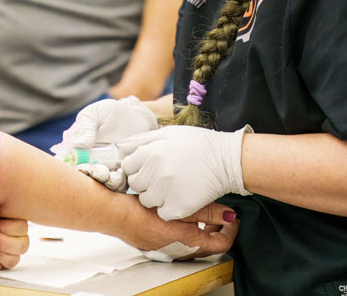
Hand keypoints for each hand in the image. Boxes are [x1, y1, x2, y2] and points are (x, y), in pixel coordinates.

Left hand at [0, 204, 29, 270]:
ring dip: (6, 244)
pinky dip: (1, 256)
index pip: (19, 212)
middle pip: (23, 231)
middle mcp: (4, 225)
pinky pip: (10, 261)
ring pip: (21, 246)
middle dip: (8, 231)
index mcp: (0, 208)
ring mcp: (2, 243)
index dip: (10, 217)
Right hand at [56, 97, 159, 191]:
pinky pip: (118, 184)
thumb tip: (78, 145)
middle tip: (92, 170)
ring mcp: (106, 169)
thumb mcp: (95, 113)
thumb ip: (85, 127)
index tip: (78, 165)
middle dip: (87, 175)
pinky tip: (119, 173)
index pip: (69, 161)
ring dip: (101, 180)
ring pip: (100, 182)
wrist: (138, 116)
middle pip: (84, 174)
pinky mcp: (122, 174)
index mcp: (78, 148)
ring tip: (106, 173)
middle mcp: (90, 161)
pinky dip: (117, 182)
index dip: (70, 167)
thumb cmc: (112, 113)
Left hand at [119, 125, 251, 220]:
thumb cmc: (198, 144)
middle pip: (135, 185)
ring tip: (170, 188)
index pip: (128, 167)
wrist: (226, 160)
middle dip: (144, 182)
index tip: (147, 169)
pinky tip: (177, 198)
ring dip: (155, 196)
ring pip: (146, 201)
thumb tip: (120, 145)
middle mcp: (155, 171)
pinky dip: (168, 209)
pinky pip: (162, 213)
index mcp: (151, 152)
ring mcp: (167, 191)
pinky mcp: (179, 207)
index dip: (137, 168)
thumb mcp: (169, 133)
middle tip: (160, 178)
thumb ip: (142, 140)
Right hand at [122, 201, 238, 258]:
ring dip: (200, 227)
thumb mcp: (182, 206)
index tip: (233, 217)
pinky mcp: (154, 243)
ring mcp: (165, 248)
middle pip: (208, 244)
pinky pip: (177, 239)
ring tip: (198, 209)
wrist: (113, 214)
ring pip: (192, 242)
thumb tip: (229, 215)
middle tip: (219, 212)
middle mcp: (178, 250)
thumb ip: (208, 211)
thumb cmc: (141, 210)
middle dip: (217, 228)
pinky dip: (184, 227)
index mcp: (188, 243)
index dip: (231, 230)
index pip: (222, 243)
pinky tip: (175, 212)